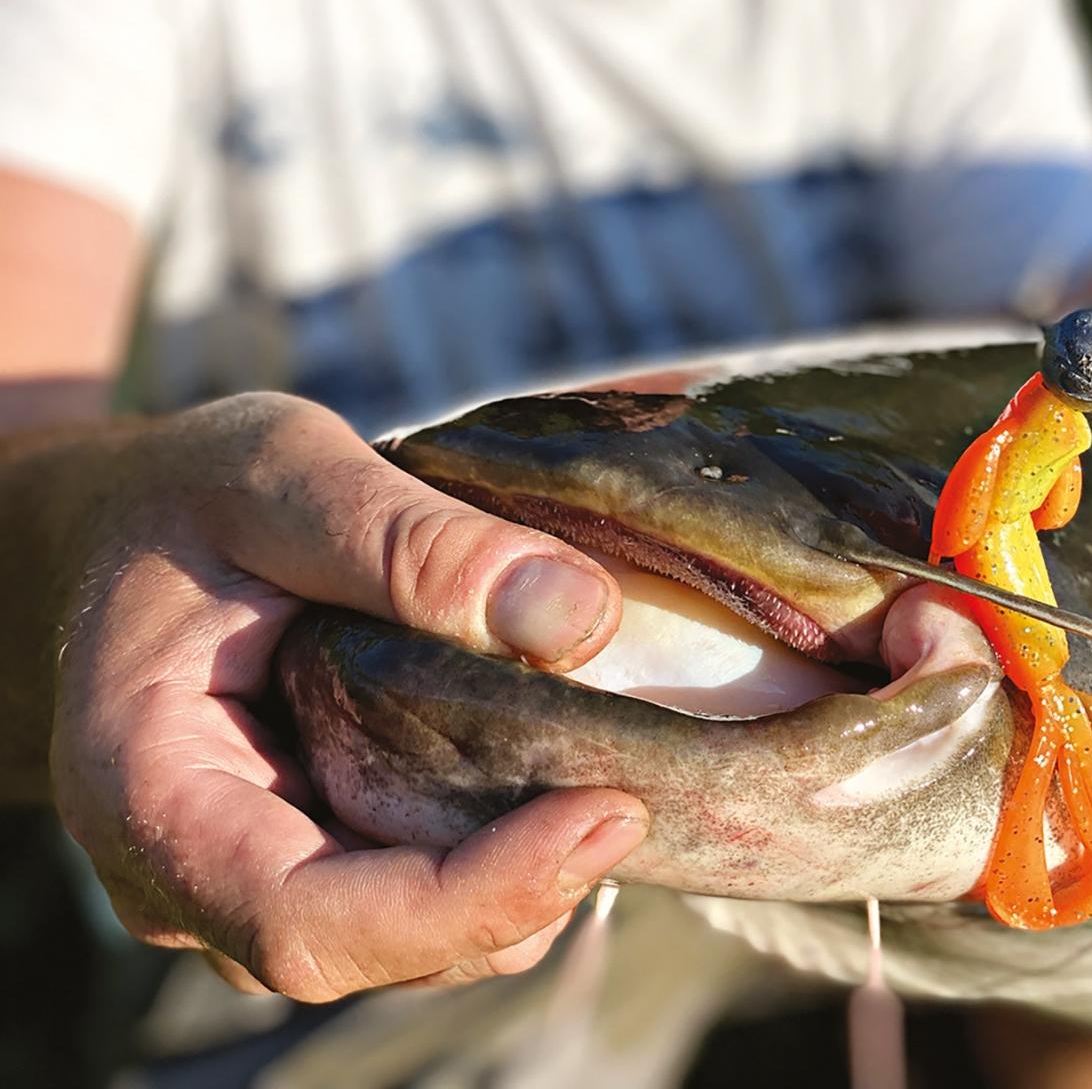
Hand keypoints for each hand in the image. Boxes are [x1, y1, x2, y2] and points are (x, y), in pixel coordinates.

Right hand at [47, 393, 644, 997]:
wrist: (123, 528)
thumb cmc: (183, 499)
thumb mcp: (278, 475)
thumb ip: (408, 540)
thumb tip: (578, 614)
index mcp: (147, 791)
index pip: (305, 917)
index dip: (468, 896)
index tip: (603, 815)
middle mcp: (190, 874)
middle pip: (373, 949)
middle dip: (518, 894)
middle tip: (635, 798)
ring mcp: (252, 880)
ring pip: (407, 945)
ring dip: (522, 887)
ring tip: (613, 783)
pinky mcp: (312, 858)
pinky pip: (413, 900)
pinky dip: (500, 859)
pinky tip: (563, 778)